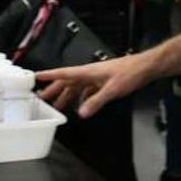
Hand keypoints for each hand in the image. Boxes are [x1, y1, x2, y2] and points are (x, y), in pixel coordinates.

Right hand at [37, 54, 151, 117]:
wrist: (144, 67)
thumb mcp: (112, 89)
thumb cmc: (130, 73)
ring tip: (57, 106)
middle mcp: (90, 73)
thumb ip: (96, 101)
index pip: (64, 73)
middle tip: (41, 98)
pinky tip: (80, 106)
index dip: (49, 75)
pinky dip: (81, 98)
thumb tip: (81, 113)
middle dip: (53, 89)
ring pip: (76, 87)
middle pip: (67, 81)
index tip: (35, 76)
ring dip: (66, 95)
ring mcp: (96, 77)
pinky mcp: (103, 82)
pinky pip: (87, 90)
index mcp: (88, 72)